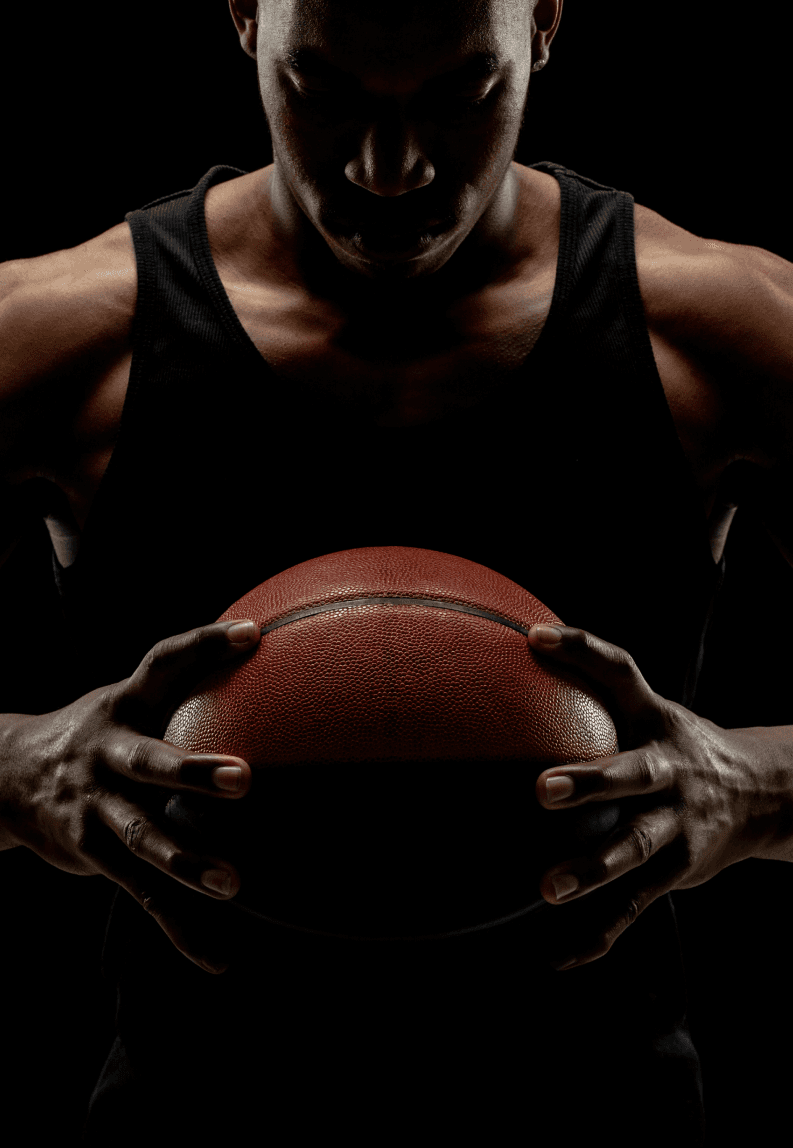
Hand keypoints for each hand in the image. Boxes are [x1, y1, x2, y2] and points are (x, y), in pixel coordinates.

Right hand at [0, 618, 261, 973]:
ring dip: (186, 861)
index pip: (164, 664)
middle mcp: (107, 754)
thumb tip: (264, 640)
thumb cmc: (98, 731)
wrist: (6, 776)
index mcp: (123, 706)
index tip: (253, 634)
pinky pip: (141, 896)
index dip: (205, 644)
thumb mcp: (129, 698)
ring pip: (142, 838)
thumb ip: (185, 679)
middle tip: (243, 778)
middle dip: (191, 771)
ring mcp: (96, 808)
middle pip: (149, 762)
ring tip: (233, 883)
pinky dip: (179, 929)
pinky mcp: (94, 855)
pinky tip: (217, 958)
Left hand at [526, 623, 778, 971]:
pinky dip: (600, 933)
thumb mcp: (648, 709)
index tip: (535, 638)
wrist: (764, 794)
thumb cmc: (676, 745)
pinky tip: (561, 955)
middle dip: (592, 781)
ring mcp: (677, 825)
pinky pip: (636, 906)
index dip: (581, 650)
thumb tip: (521, 643)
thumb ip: (593, 685)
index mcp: (657, 721)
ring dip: (594, 869)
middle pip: (633, 773)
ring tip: (549, 887)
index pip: (621, 672)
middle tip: (543, 789)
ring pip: (637, 849)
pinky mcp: (677, 871)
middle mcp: (670, 771)